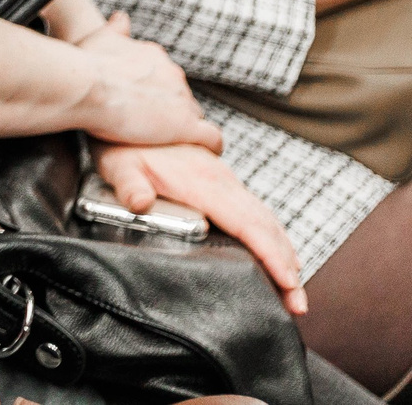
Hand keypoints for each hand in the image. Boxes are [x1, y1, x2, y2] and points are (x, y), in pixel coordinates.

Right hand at [74, 15, 220, 149]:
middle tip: (148, 123)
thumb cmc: (88, 63)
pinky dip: (210, 145)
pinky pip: (212, 138)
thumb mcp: (99, 37)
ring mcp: (183, 101)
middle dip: (169, 110)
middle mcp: (174, 75)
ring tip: (166, 141)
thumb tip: (122, 18)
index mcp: (155, 56)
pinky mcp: (187, 127)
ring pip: (195, 116)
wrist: (87, 86)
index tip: (143, 101)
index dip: (157, 91)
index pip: (167, 76)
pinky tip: (203, 151)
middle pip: (182, 97)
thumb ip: (115, 28)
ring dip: (183, 127)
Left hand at [94, 142, 304, 315]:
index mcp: (203, 182)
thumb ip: (129, 185)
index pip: (247, 223)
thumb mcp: (118, 165)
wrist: (127, 112)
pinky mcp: (220, 181)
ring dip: (286, 254)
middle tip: (298, 304)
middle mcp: (222, 181)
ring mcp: (224, 180)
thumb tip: (140, 204)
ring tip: (295, 290)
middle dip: (287, 266)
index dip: (270, 253)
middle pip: (267, 227)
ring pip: (266, 220)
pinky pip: (256, 212)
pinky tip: (279, 254)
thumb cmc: (121, 144)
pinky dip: (273, 237)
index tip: (288, 281)